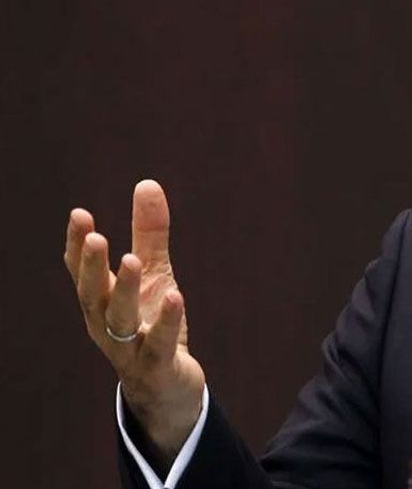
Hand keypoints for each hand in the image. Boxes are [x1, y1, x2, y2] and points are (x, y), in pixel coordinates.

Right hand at [65, 180, 205, 465]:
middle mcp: (107, 324)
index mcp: (102, 302)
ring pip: (119, 320)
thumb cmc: (152, 325)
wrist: (166, 387)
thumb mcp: (155, 275)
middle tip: (95, 236)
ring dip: (124, 290)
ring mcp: (129, 348)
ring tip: (132, 260)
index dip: (78, 246)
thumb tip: (147, 183)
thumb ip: (149, 234)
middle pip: (93, 294)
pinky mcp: (156, 365)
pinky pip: (158, 344)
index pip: (83, 272)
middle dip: (91, 266)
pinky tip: (175, 296)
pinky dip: (165, 321)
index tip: (79, 214)